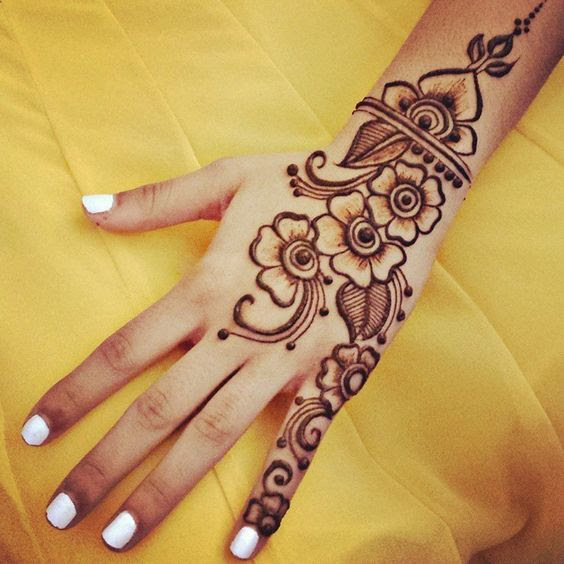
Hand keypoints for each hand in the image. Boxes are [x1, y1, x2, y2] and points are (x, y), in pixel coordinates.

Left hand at [21, 134, 442, 557]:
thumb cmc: (306, 180)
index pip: (123, 350)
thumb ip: (155, 200)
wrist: (391, 190)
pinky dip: (271, 496)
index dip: (74, 392)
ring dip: (164, 489)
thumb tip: (86, 208)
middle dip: (105, 463)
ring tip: (121, 536)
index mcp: (207, 285)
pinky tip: (241, 545)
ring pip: (214, 435)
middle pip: (158, 409)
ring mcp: (289, 359)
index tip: (33, 431)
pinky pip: (299, 445)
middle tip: (62, 512)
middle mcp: (239, 331)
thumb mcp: (227, 179)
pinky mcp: (336, 375)